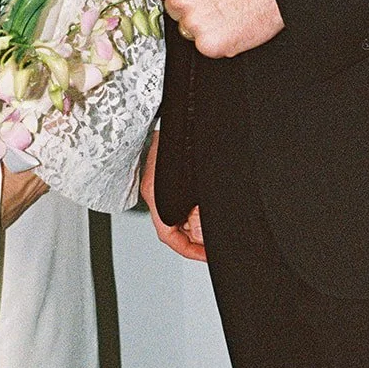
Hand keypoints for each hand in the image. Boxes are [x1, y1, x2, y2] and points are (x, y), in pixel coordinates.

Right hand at [139, 129, 206, 261]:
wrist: (179, 112)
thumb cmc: (180, 139)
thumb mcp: (190, 182)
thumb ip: (196, 209)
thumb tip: (201, 234)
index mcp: (156, 195)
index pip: (168, 235)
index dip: (189, 250)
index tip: (207, 255)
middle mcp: (154, 192)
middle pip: (172, 227)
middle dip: (194, 238)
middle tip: (214, 243)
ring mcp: (158, 183)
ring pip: (176, 213)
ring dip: (194, 223)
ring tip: (214, 225)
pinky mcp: (165, 174)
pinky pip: (178, 200)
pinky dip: (192, 207)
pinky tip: (205, 205)